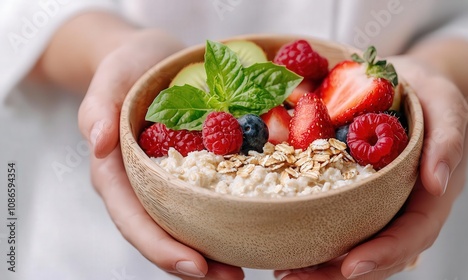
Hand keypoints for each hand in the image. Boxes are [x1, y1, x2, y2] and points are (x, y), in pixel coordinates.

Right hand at [77, 28, 244, 278]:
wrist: (150, 59)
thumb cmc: (129, 66)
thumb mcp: (112, 74)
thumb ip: (99, 105)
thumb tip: (98, 142)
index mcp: (116, 172)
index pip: (133, 218)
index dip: (161, 247)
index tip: (196, 267)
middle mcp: (140, 185)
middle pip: (160, 234)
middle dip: (192, 263)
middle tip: (232, 278)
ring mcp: (165, 181)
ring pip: (183, 227)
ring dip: (211, 252)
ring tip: (244, 269)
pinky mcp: (190, 172)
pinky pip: (202, 203)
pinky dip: (221, 221)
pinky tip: (249, 230)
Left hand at [274, 56, 467, 279]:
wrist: (409, 87)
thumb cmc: (428, 94)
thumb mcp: (445, 105)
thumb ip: (447, 139)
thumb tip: (439, 181)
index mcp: (432, 193)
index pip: (413, 233)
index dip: (385, 253)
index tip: (351, 267)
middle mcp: (406, 206)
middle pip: (380, 252)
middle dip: (340, 272)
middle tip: (296, 277)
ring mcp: (383, 204)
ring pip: (359, 245)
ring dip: (323, 265)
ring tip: (284, 271)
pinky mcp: (360, 194)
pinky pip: (342, 224)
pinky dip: (317, 238)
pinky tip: (289, 245)